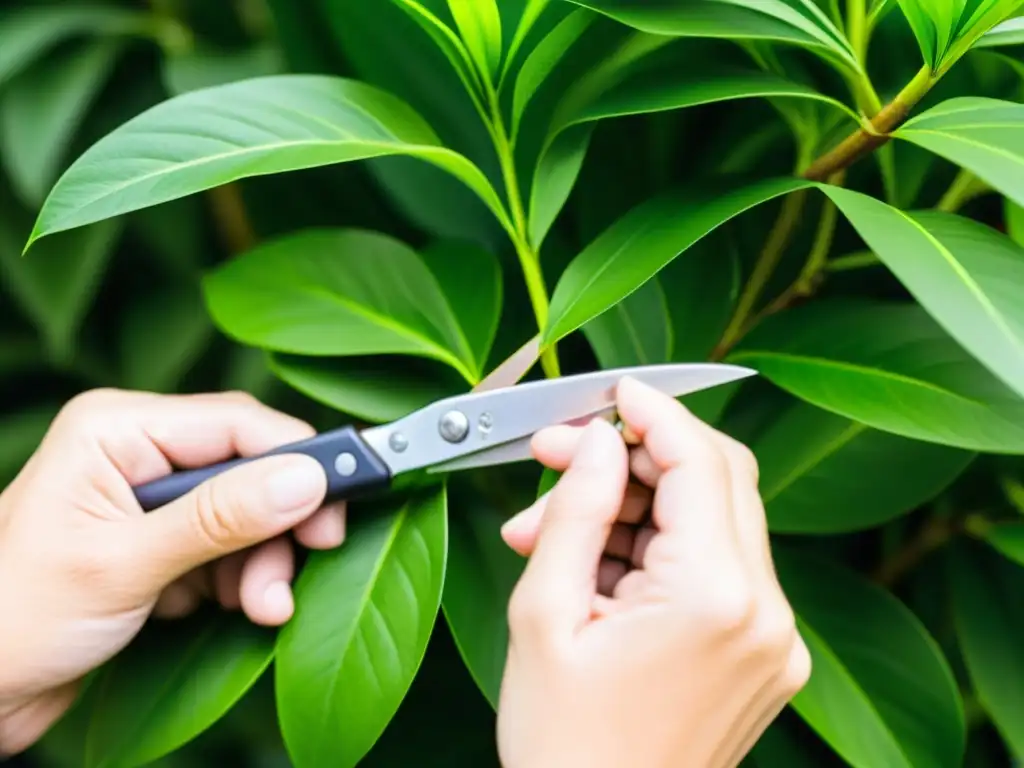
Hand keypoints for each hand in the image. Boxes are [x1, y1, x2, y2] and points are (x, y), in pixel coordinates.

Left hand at [0, 389, 343, 753]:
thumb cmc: (16, 617)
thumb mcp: (124, 565)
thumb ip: (220, 519)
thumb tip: (306, 480)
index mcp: (118, 429)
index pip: (238, 424)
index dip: (298, 461)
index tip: (341, 500)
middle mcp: (140, 451)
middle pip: (252, 469)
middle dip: (280, 526)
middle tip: (306, 566)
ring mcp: (155, 498)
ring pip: (251, 514)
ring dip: (265, 564)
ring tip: (263, 609)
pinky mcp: (165, 541)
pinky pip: (233, 547)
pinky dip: (245, 581)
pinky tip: (235, 609)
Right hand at [496, 377, 809, 767]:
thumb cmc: (564, 747)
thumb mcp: (546, 614)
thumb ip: (577, 510)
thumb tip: (596, 440)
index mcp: (714, 597)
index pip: (697, 460)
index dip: (652, 412)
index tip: (613, 391)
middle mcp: (764, 613)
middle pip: (715, 480)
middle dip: (633, 457)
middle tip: (559, 458)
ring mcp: (773, 639)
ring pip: (711, 523)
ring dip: (635, 509)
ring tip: (553, 533)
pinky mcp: (763, 655)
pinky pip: (716, 570)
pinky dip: (659, 552)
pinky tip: (595, 568)